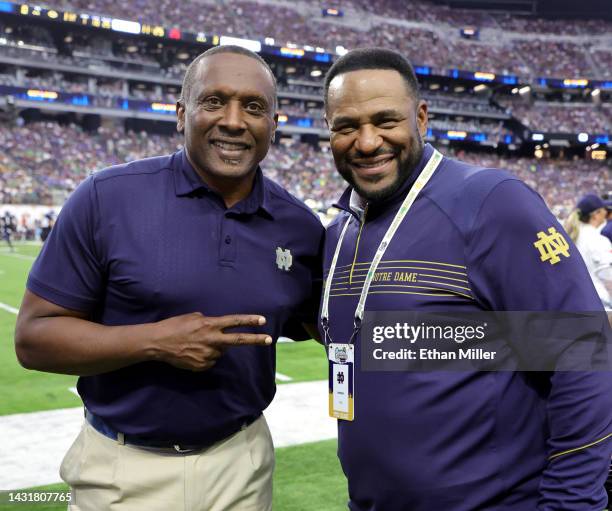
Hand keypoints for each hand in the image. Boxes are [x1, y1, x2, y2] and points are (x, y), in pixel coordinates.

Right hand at [151, 312, 270, 370]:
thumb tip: (217, 328)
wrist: (158, 343)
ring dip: (214, 347)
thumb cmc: (175, 326)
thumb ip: (209, 321)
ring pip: (220, 351)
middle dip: (255, 339)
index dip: (249, 321)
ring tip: (197, 344)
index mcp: (210, 325)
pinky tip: (193, 352)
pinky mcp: (202, 366)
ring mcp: (208, 354)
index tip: (263, 320)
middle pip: (238, 340)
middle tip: (269, 340)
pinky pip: (211, 361)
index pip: (234, 322)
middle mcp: (212, 340)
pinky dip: (206, 356)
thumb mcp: (193, 317)